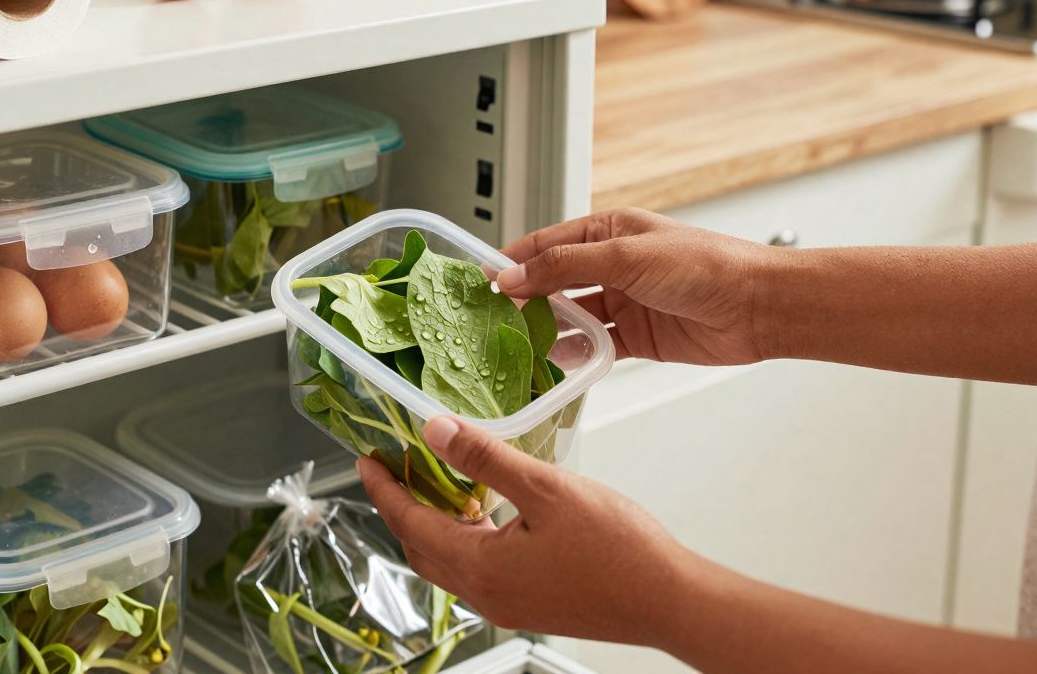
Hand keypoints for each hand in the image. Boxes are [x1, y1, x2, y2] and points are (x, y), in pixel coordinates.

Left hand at [358, 415, 694, 645]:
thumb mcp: (547, 489)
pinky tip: (484, 514)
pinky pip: (476, 571)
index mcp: (480, 567)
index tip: (366, 461)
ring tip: (433, 483)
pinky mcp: (529, 605)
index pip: (411, 524)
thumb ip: (486, 458)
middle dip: (400, 508)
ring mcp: (507, 604)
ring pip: (448, 561)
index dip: (384, 490)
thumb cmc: (618, 550)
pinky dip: (463, 539)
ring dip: (432, 525)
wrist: (669, 601)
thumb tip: (436, 431)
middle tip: (391, 470)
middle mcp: (485, 594)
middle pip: (421, 548)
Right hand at [498, 208, 784, 365]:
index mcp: (609, 231)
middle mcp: (614, 265)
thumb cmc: (705, 265)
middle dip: (522, 298)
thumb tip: (512, 275)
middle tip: (487, 317)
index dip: (512, 260)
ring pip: (571, 317)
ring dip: (545, 330)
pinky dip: (575, 355)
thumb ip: (564, 266)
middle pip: (554, 282)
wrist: (759, 306)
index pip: (546, 244)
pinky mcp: (638, 338)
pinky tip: (554, 363)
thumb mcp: (625, 256)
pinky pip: (595, 347)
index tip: (478, 279)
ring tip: (513, 344)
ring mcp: (625, 302)